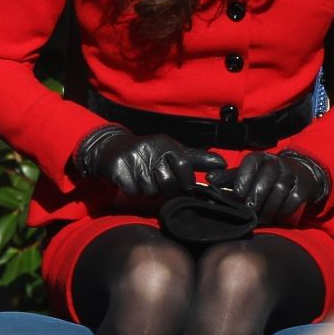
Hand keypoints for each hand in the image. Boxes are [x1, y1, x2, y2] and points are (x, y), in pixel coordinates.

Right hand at [70, 126, 224, 200]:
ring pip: (149, 190)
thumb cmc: (148, 154)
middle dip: (164, 189)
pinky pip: (132, 190)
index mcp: (166, 144)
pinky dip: (132, 190)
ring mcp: (133, 156)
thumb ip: (196, 160)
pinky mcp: (118, 166)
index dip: (185, 181)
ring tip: (142, 179)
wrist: (111, 149)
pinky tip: (129, 181)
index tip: (183, 188)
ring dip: (146, 190)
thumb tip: (222, 164)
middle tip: (157, 182)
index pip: (184, 165)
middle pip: (167, 182)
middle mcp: (151, 147)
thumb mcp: (172, 152)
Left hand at [207, 150, 326, 223]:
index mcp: (260, 158)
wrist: (297, 176)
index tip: (238, 192)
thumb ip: (227, 178)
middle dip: (257, 194)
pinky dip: (283, 211)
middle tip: (249, 209)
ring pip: (281, 188)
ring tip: (260, 218)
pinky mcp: (303, 187)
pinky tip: (274, 218)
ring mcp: (291, 174)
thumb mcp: (245, 175)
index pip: (252, 161)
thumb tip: (208, 179)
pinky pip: (294, 199)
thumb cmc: (263, 177)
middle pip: (268, 176)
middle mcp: (277, 162)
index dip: (245, 175)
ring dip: (269, 206)